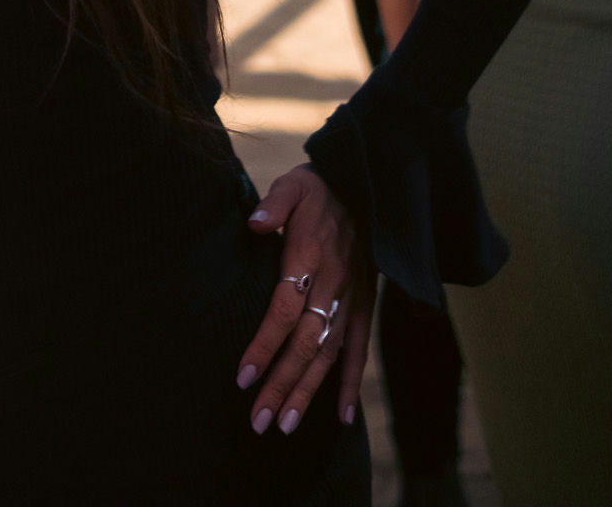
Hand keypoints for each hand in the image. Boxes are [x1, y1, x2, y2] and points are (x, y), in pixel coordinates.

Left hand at [236, 166, 374, 435]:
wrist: (368, 187)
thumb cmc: (320, 189)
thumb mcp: (294, 185)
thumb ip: (274, 204)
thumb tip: (253, 223)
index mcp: (311, 256)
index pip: (284, 309)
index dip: (265, 344)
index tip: (243, 377)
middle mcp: (333, 284)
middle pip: (305, 343)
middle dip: (281, 384)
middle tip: (259, 421)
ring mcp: (352, 299)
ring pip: (328, 353)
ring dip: (308, 391)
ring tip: (285, 425)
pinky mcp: (365, 304)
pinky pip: (360, 348)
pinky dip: (351, 382)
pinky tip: (341, 417)